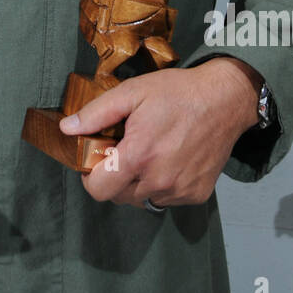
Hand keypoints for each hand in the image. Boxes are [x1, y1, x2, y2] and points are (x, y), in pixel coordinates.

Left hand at [59, 57, 261, 205]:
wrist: (225, 100)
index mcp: (139, 157)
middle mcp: (159, 181)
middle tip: (124, 150)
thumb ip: (96, 113)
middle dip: (114, 177)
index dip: (91, 176)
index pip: (99, 190)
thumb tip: (67, 128)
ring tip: (148, 153)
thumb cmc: (177, 93)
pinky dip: (161, 186)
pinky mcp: (196, 194)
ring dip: (137, 183)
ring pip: (142, 200)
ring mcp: (180, 191)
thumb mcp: (132, 92)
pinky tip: (168, 160)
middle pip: (118, 196)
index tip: (97, 159)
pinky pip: (166, 199)